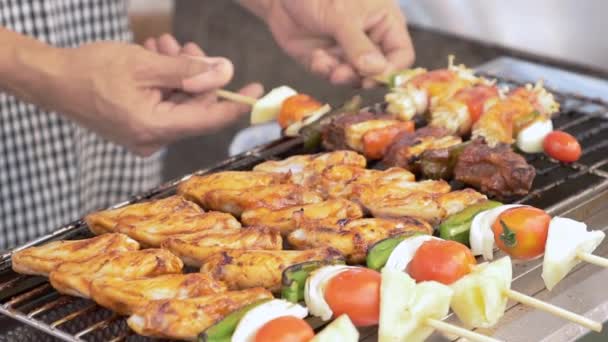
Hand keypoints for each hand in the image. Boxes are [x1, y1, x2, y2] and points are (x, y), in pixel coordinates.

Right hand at [43, 38, 261, 155]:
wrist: (50, 80)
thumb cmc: (91, 71)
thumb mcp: (146, 65)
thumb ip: (189, 71)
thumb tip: (225, 72)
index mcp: (155, 129)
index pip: (208, 120)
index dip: (235, 104)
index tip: (256, 89)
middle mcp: (152, 140)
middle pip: (194, 108)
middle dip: (196, 75)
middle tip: (190, 47)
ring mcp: (144, 136)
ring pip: (179, 102)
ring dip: (178, 73)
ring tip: (165, 46)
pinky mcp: (137, 127)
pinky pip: (163, 104)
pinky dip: (165, 82)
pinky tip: (156, 58)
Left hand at [261, 0, 413, 86]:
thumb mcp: (341, 16)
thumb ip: (359, 45)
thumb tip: (378, 71)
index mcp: (384, 22)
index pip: (401, 54)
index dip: (392, 70)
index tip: (376, 78)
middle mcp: (369, 40)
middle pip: (378, 71)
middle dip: (362, 76)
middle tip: (345, 74)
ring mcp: (347, 52)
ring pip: (354, 77)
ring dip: (341, 75)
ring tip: (327, 65)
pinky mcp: (327, 60)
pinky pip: (331, 75)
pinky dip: (324, 70)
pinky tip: (316, 57)